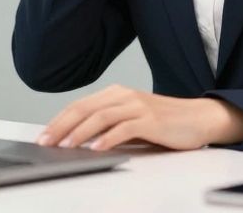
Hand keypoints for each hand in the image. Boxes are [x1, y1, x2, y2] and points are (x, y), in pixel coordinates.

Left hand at [35, 84, 242, 151]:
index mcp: (115, 94)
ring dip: (80, 132)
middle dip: (61, 126)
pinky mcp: (151, 120)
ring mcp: (137, 106)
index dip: (58, 120)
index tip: (43, 136)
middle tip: (46, 142)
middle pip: (84, 109)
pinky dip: (108, 138)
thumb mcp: (131, 120)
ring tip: (66, 146)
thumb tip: (79, 140)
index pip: (79, 106)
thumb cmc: (164, 122)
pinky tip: (97, 148)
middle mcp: (124, 96)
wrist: (200, 118)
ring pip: (101, 117)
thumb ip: (109, 125)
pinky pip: (124, 128)